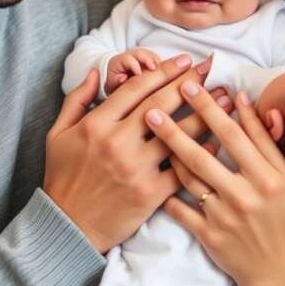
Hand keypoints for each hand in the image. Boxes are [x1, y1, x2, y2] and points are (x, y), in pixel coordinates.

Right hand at [44, 55, 231, 253]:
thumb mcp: (58, 134)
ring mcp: (135, 168)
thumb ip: (77, 99)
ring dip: (205, 114)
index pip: (137, 88)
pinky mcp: (149, 193)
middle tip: (211, 68)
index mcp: (97, 124)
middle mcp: (118, 142)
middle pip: (161, 104)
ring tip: (226, 100)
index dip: (163, 71)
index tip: (184, 60)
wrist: (67, 226)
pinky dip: (201, 154)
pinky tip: (217, 142)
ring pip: (177, 135)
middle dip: (189, 82)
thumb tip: (94, 72)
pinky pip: (182, 170)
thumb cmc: (63, 178)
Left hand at [145, 84, 284, 285]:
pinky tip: (152, 166)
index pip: (240, 135)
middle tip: (162, 96)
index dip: (215, 108)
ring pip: (190, 174)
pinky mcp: (209, 234)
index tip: (195, 85)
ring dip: (169, 145)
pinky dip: (165, 187)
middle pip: (209, 150)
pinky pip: (180, 207)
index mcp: (272, 178)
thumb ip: (282, 147)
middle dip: (184, 119)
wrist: (279, 272)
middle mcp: (248, 195)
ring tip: (150, 121)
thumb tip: (268, 109)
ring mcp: (226, 216)